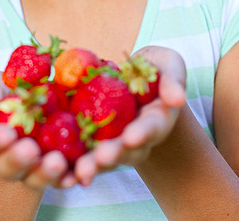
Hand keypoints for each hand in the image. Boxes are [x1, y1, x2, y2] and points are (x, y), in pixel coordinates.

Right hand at [0, 71, 70, 190]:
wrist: (18, 95)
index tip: (5, 134)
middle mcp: (2, 160)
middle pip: (8, 167)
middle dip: (19, 160)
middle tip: (30, 150)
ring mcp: (28, 165)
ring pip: (34, 176)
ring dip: (45, 172)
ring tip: (56, 162)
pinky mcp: (52, 162)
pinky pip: (60, 175)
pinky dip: (68, 177)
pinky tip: (77, 174)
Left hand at [73, 46, 186, 186]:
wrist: (135, 76)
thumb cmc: (156, 68)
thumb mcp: (170, 66)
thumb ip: (173, 80)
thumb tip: (176, 98)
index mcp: (157, 120)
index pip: (151, 127)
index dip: (142, 133)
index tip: (132, 137)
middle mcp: (137, 137)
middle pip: (127, 151)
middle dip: (114, 155)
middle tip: (102, 159)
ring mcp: (116, 141)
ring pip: (105, 158)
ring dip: (93, 165)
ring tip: (81, 171)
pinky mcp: (95, 139)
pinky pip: (84, 153)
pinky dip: (73, 164)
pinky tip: (62, 171)